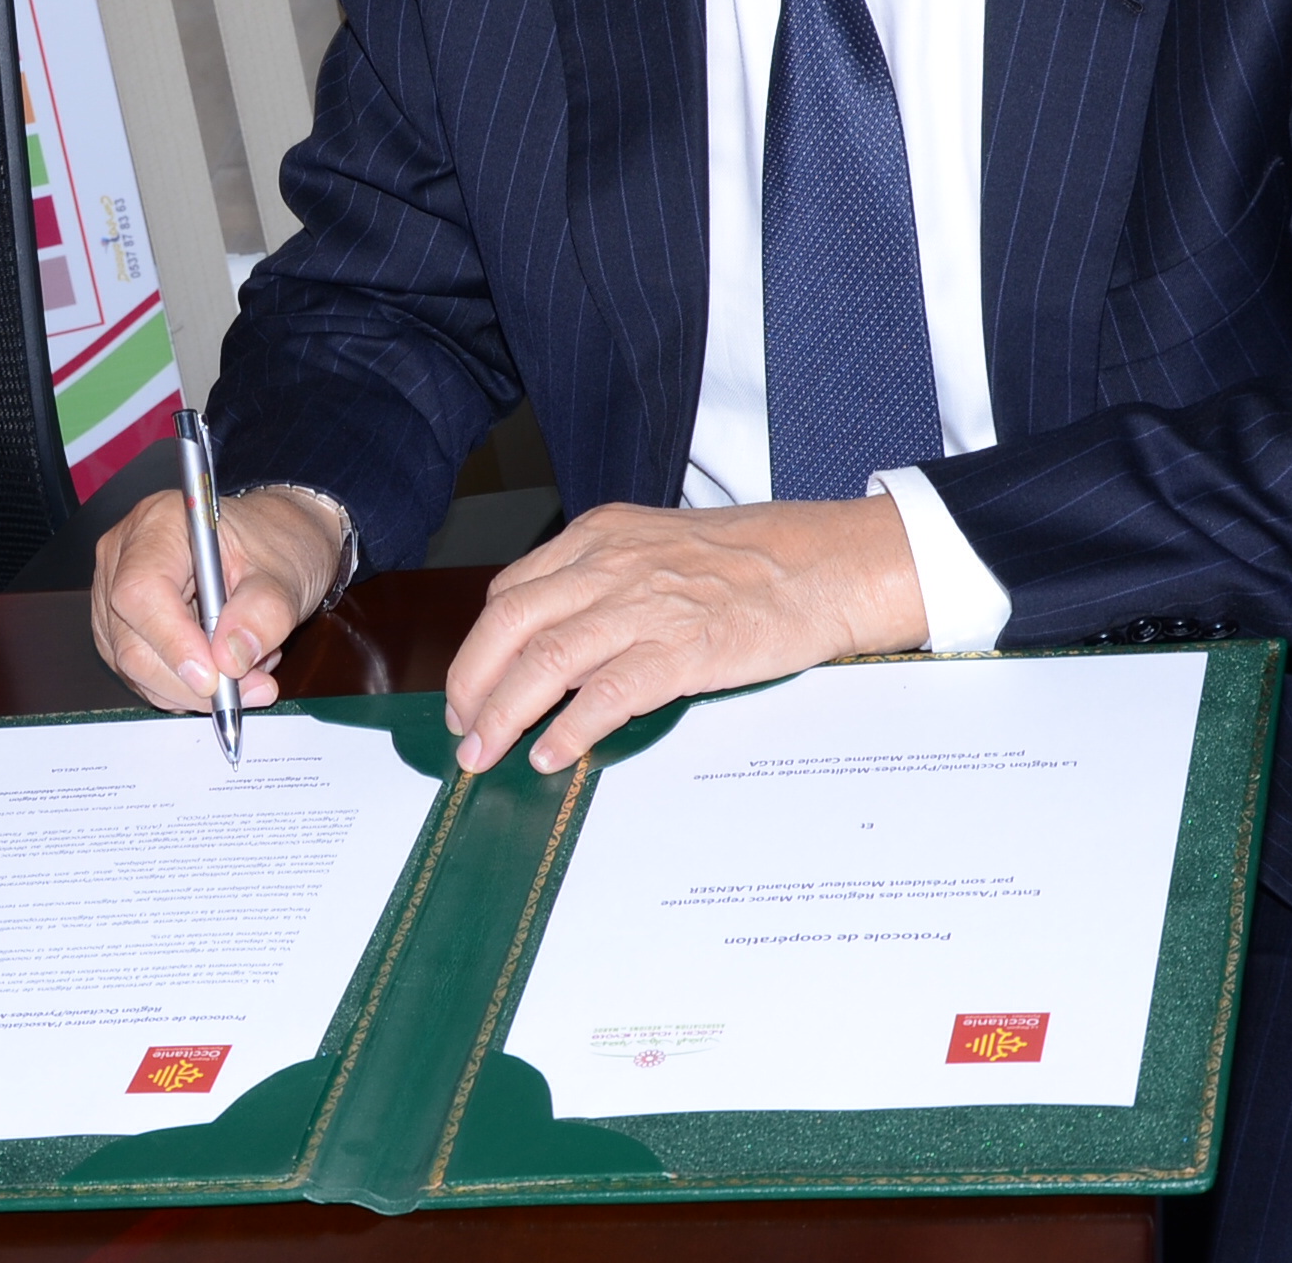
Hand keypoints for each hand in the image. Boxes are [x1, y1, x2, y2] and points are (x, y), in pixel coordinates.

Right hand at [92, 485, 341, 713]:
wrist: (271, 544)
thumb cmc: (272, 544)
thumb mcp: (286, 573)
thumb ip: (263, 613)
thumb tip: (229, 658)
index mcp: (160, 524)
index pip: (142, 591)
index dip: (173, 641)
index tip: (215, 675)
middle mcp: (124, 557)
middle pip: (132, 640)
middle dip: (190, 680)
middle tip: (250, 688)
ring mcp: (115, 596)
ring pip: (134, 667)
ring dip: (193, 688)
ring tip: (247, 668)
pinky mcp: (121, 630)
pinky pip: (142, 675)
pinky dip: (185, 686)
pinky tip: (222, 664)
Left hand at [442, 495, 928, 773]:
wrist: (829, 562)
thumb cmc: (751, 560)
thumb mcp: (657, 548)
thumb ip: (603, 585)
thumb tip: (555, 646)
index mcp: (599, 537)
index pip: (510, 593)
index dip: (479, 648)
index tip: (470, 689)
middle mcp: (611, 565)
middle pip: (508, 624)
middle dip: (470, 684)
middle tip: (462, 731)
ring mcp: (646, 605)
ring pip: (545, 660)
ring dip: (503, 714)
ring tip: (484, 754)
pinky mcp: (685, 648)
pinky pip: (608, 693)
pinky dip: (570, 728)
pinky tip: (552, 755)